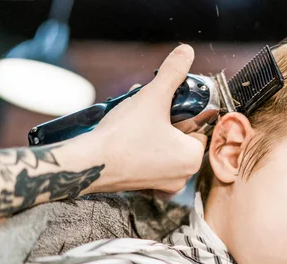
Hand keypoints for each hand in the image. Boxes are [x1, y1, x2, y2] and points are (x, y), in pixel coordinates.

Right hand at [84, 44, 207, 192]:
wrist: (88, 164)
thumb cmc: (123, 136)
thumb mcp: (152, 97)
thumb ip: (172, 73)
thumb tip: (186, 52)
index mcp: (192, 158)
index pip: (197, 128)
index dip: (181, 111)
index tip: (164, 104)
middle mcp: (182, 176)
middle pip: (179, 137)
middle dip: (163, 118)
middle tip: (147, 107)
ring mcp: (162, 185)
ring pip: (163, 147)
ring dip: (151, 129)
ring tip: (133, 116)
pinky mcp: (143, 187)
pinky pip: (148, 161)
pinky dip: (140, 147)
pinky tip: (126, 135)